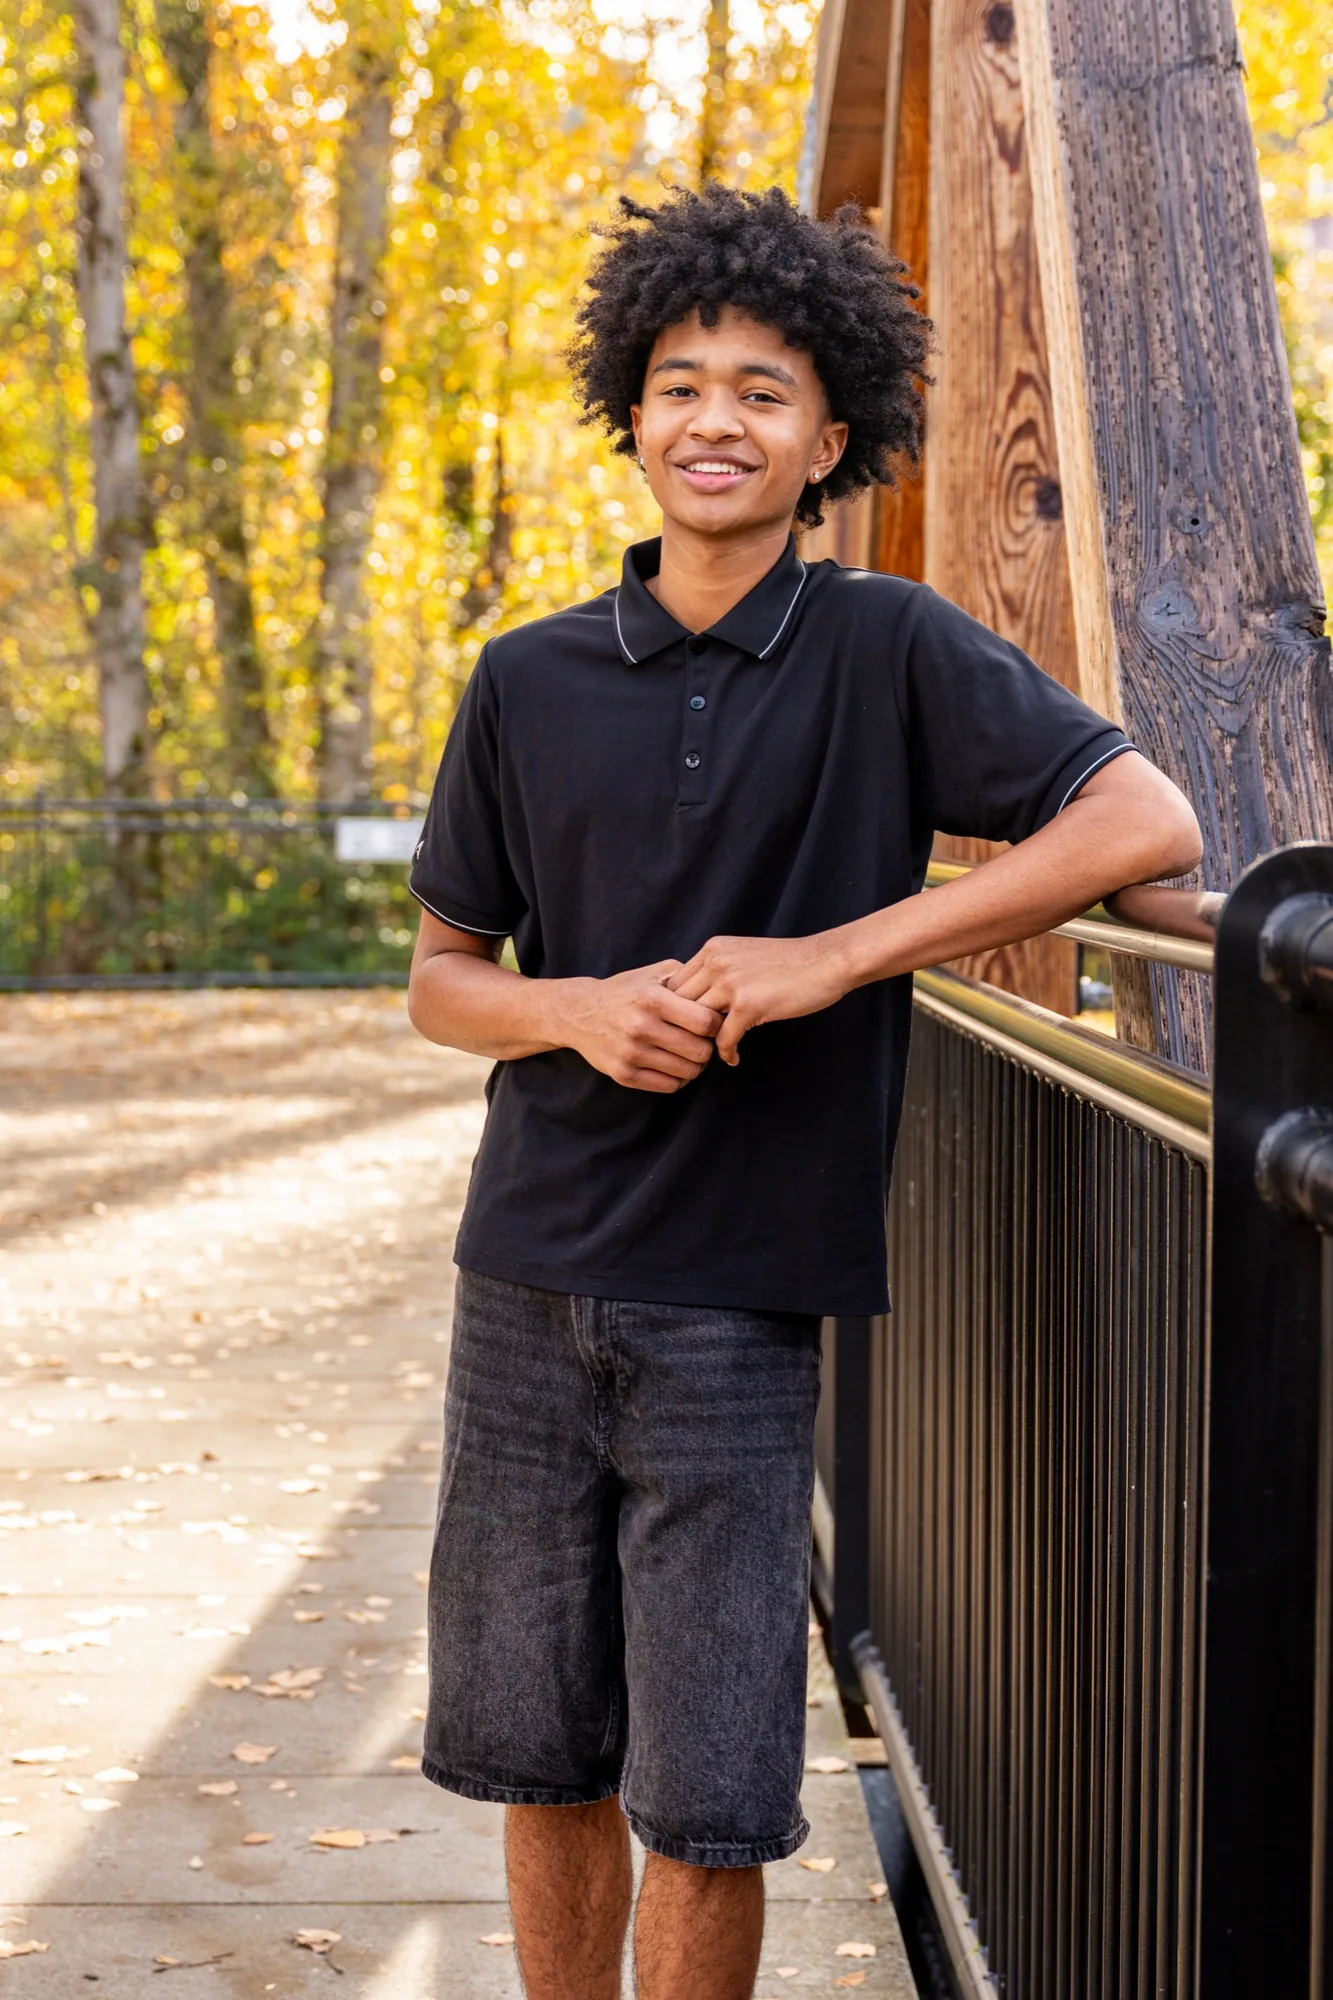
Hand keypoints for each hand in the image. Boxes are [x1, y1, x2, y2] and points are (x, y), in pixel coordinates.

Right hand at [557, 961, 722, 1094]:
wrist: (579, 1013)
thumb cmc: (625, 992)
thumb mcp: (653, 974)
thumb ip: (687, 976)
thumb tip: (720, 990)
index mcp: (653, 1000)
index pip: (705, 1022)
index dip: (717, 1025)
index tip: (713, 1023)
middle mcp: (641, 1027)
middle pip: (700, 1051)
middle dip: (709, 1047)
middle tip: (704, 1042)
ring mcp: (631, 1054)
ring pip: (688, 1072)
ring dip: (696, 1065)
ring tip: (690, 1054)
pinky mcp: (624, 1074)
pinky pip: (669, 1086)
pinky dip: (679, 1078)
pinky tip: (675, 1065)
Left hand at [665, 934, 848, 1064]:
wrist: (827, 961)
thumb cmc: (791, 962)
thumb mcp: (744, 954)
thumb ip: (719, 970)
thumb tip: (699, 998)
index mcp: (713, 949)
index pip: (676, 983)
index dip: (676, 1008)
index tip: (685, 1026)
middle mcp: (716, 963)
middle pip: (679, 1004)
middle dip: (684, 1027)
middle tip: (694, 1045)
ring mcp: (730, 983)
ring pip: (697, 1022)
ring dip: (703, 1042)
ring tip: (711, 1054)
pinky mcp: (748, 1005)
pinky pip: (723, 1039)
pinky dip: (727, 1053)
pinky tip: (734, 1057)